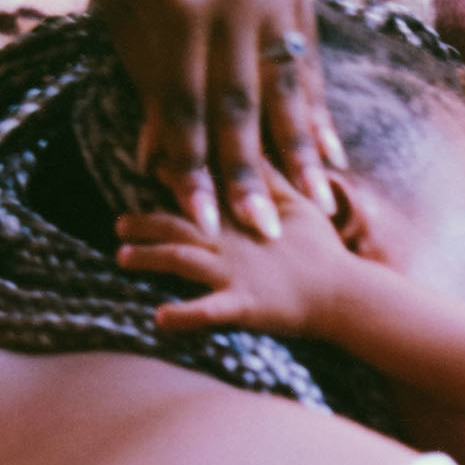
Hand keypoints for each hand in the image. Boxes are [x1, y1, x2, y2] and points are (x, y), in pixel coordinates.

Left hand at [94, 0, 345, 241]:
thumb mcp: (125, 8)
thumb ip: (144, 82)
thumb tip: (151, 161)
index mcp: (171, 9)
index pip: (183, 109)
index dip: (195, 174)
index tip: (206, 227)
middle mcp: (225, 5)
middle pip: (239, 110)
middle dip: (253, 180)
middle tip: (266, 239)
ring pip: (284, 90)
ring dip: (300, 157)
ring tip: (318, 208)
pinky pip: (309, 64)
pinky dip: (319, 113)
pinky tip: (332, 154)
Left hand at [116, 178, 352, 341]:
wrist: (345, 294)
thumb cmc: (322, 252)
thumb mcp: (298, 204)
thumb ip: (271, 177)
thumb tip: (253, 145)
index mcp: (242, 217)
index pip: (201, 190)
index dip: (173, 178)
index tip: (149, 167)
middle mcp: (231, 240)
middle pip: (179, 224)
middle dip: (146, 222)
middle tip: (119, 223)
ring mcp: (234, 272)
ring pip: (181, 258)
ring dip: (149, 257)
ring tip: (121, 258)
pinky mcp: (243, 305)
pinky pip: (207, 312)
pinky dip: (183, 316)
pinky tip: (159, 319)